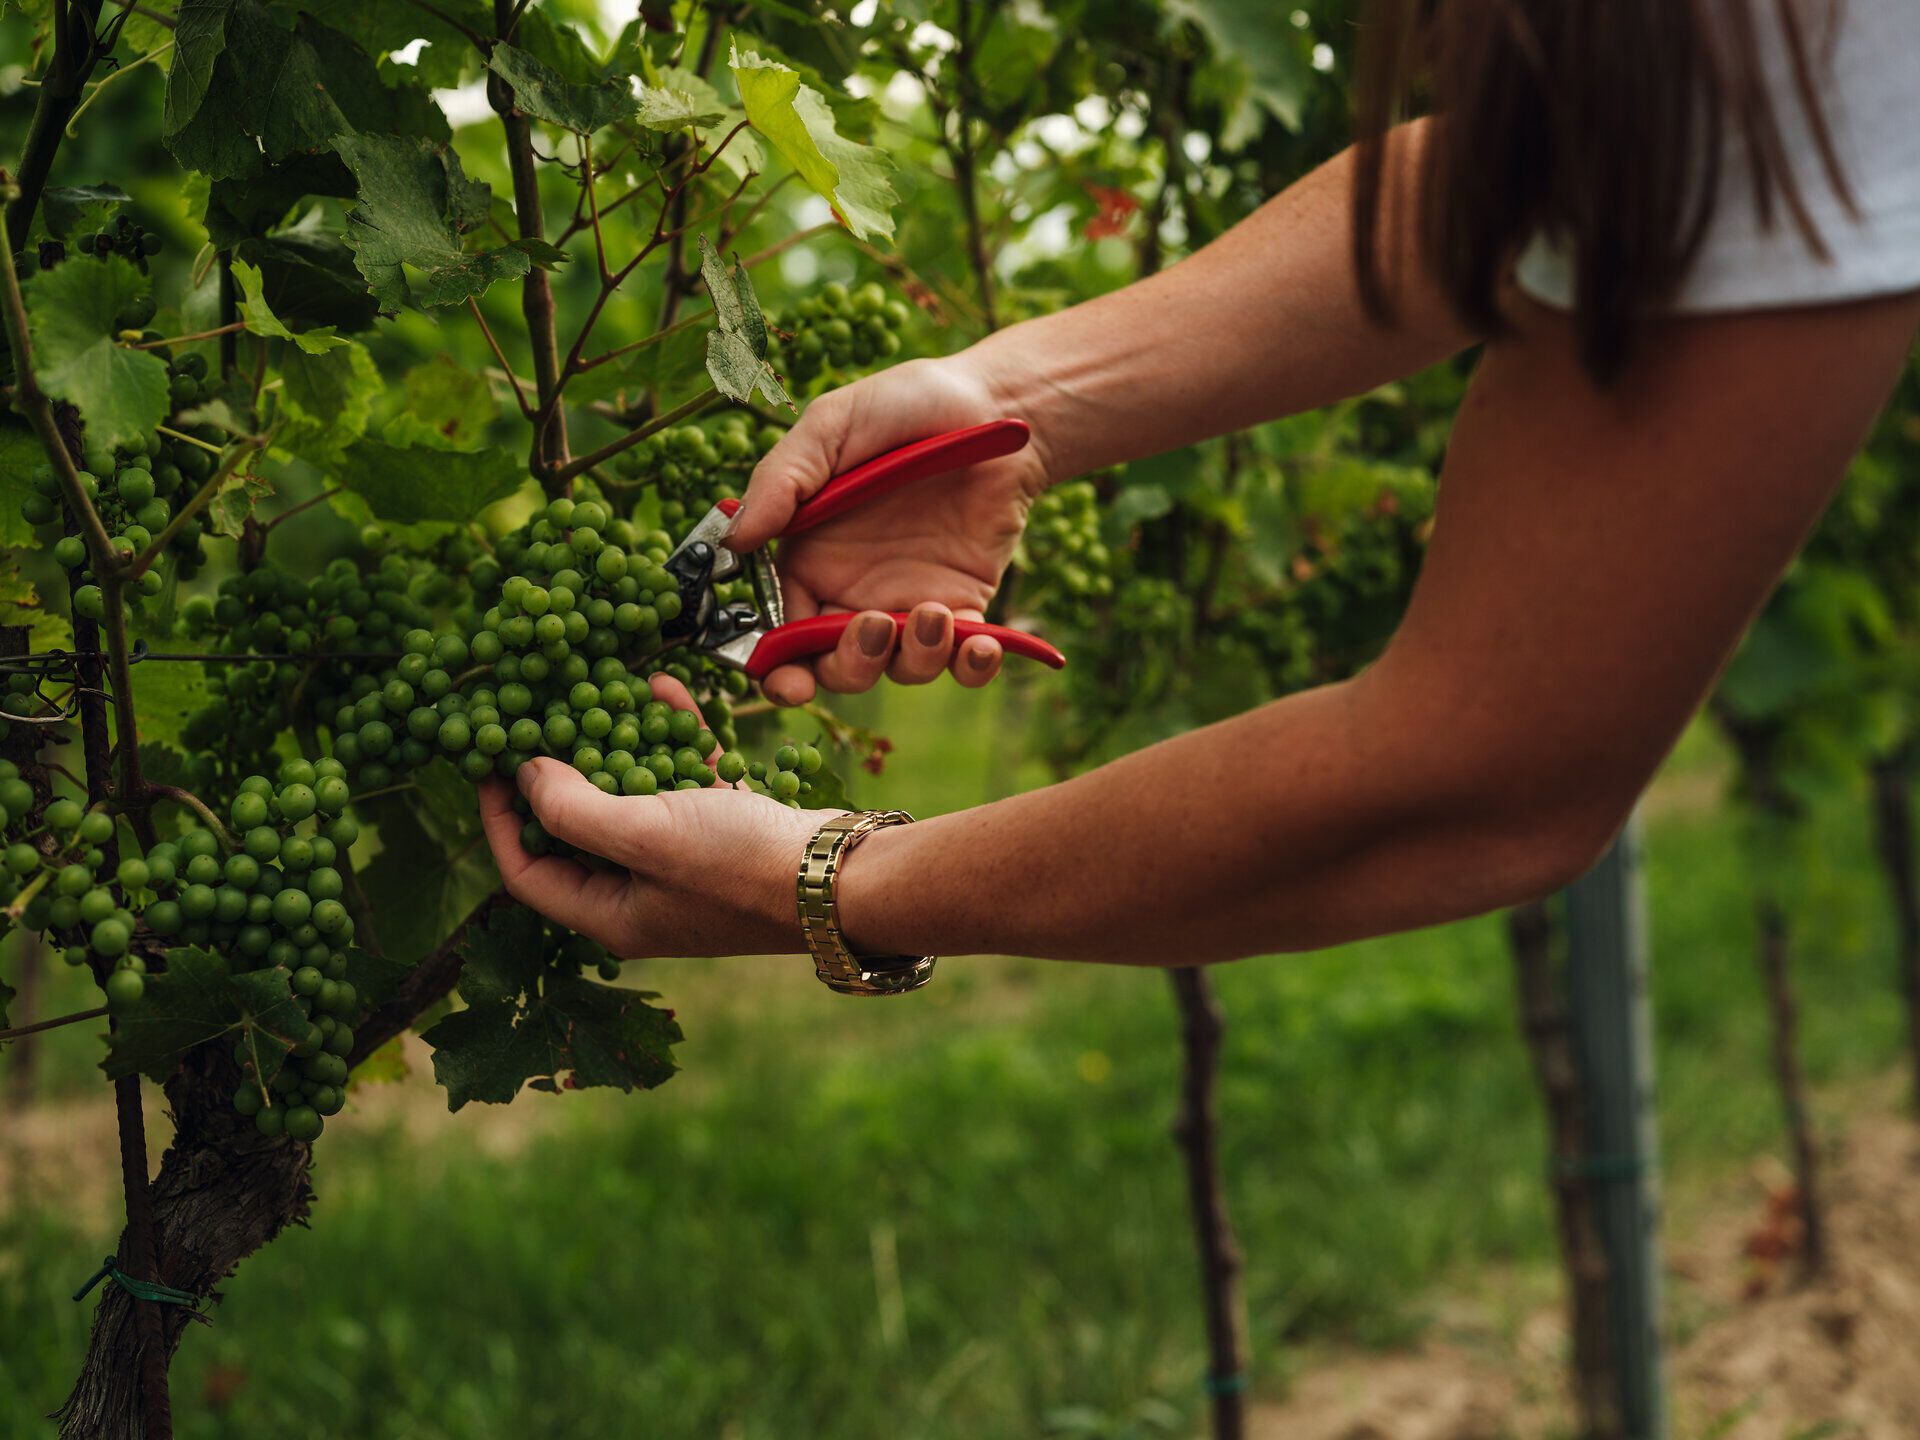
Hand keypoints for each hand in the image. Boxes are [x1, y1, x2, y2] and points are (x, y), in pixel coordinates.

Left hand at [478, 676, 834, 957]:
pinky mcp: (726, 829)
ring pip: (632, 796)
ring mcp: (687, 861)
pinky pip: (684, 778)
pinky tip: (664, 689)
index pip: (527, 873)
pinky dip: (671, 737)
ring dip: (615, 743)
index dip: (497, 820)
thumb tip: (526, 775)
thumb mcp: (644, 834)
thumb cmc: (739, 866)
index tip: (486, 763)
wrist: (844, 876)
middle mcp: (643, 893)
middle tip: (537, 719)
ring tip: (595, 691)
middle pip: (577, 831)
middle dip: (558, 772)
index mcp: (611, 914)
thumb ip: (572, 809)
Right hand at [728, 355, 1054, 705]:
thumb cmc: (903, 406)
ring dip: (914, 659)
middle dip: (848, 667)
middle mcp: (854, 591)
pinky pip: (964, 660)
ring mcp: (911, 603)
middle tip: (873, 626)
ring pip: (899, 669)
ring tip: (936, 614)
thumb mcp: (832, 427)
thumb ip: (782, 481)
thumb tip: (734, 541)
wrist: (995, 404)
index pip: (781, 631)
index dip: (778, 666)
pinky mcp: (966, 606)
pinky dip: (972, 667)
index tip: (788, 680)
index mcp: (808, 558)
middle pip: (836, 665)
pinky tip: (983, 644)